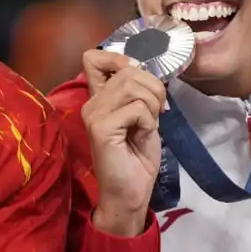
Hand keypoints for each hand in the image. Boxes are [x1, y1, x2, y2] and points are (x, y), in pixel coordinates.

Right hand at [80, 49, 166, 237]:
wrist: (130, 193)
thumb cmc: (136, 158)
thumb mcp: (143, 116)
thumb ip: (139, 93)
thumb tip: (149, 71)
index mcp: (98, 98)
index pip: (94, 58)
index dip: (120, 58)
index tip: (139, 79)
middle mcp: (91, 102)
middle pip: (128, 70)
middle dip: (154, 87)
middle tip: (159, 111)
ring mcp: (94, 115)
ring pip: (133, 86)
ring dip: (153, 104)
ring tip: (150, 124)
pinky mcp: (101, 128)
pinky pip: (136, 108)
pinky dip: (149, 121)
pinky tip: (142, 137)